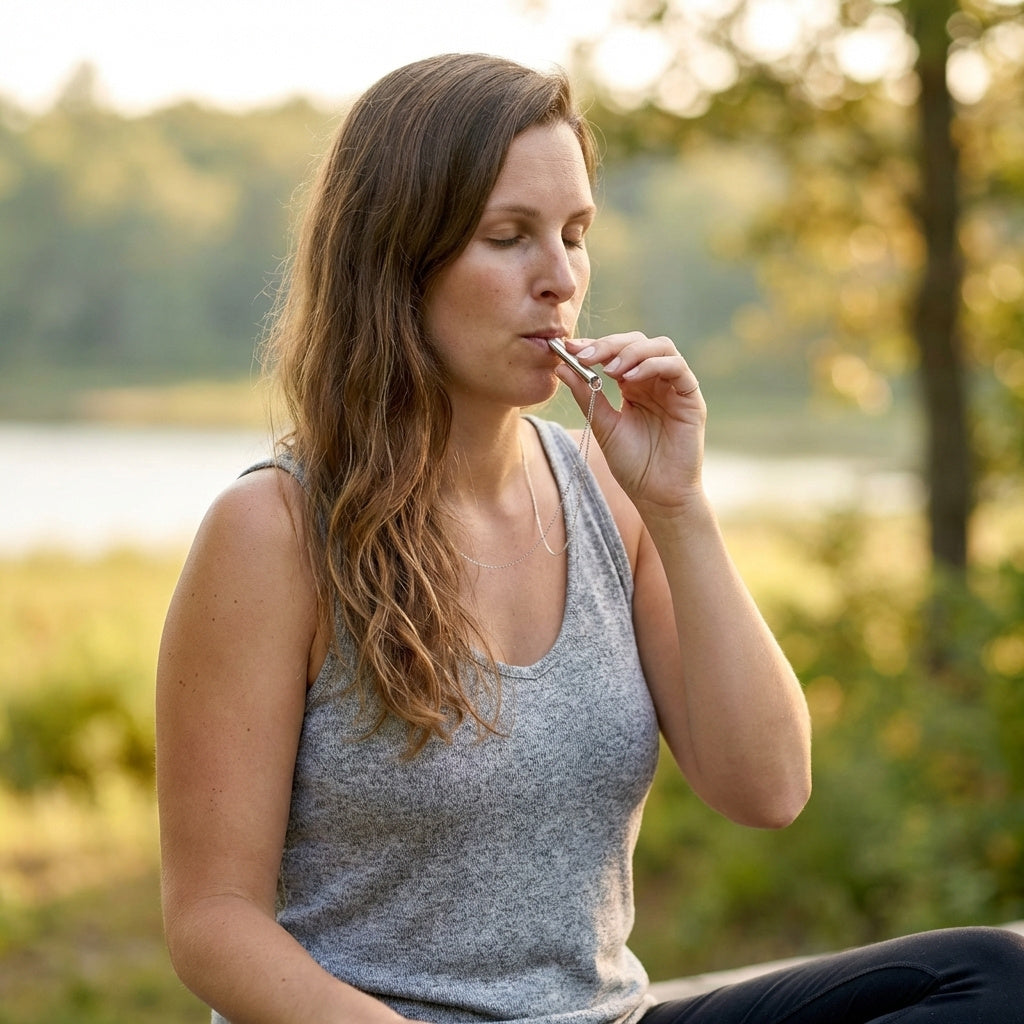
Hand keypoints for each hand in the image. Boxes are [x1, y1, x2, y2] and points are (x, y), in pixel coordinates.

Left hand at [557, 332, 705, 513]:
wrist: (656, 495)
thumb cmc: (633, 464)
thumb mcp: (603, 424)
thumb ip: (586, 394)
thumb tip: (561, 365)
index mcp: (633, 385)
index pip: (616, 351)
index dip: (594, 345)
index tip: (568, 347)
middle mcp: (655, 381)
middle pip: (637, 342)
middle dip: (609, 344)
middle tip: (586, 355)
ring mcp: (674, 387)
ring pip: (660, 347)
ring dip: (631, 352)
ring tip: (609, 370)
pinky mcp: (691, 397)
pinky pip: (677, 367)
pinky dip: (653, 365)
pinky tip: (631, 379)